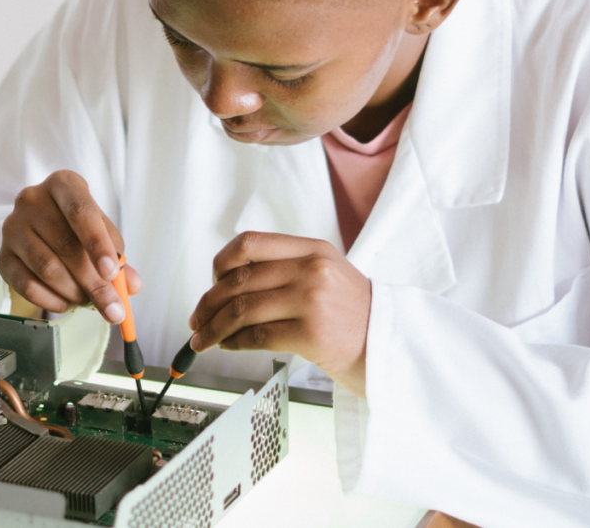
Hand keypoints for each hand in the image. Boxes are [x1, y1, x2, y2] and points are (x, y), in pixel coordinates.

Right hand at [0, 170, 141, 321]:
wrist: (42, 228)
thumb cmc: (77, 226)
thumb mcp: (101, 231)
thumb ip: (117, 257)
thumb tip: (132, 285)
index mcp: (63, 184)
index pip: (80, 211)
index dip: (97, 243)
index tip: (112, 272)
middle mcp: (32, 199)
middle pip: (65, 245)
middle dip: (93, 281)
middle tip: (111, 306)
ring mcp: (12, 227)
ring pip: (46, 267)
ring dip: (73, 292)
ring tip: (89, 301)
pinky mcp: (2, 255)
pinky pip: (26, 285)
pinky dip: (52, 300)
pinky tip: (67, 303)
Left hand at [188, 232, 371, 396]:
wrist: (391, 346)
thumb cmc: (355, 315)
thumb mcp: (328, 273)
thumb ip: (287, 269)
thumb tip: (231, 284)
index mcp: (312, 249)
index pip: (250, 243)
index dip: (221, 263)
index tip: (211, 281)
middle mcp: (311, 269)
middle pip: (240, 279)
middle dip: (209, 302)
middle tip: (197, 318)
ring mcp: (312, 300)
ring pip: (243, 309)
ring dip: (214, 326)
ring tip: (203, 338)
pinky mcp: (311, 333)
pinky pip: (256, 335)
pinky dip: (233, 342)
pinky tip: (227, 346)